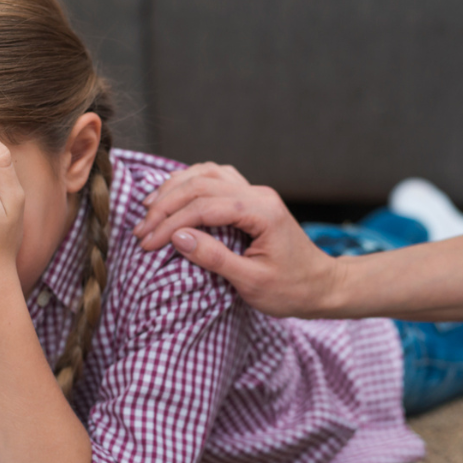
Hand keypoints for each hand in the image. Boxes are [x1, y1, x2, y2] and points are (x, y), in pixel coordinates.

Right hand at [134, 163, 340, 317]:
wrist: (322, 286)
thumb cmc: (292, 289)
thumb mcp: (252, 283)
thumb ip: (215, 258)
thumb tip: (177, 238)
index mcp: (262, 212)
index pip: (205, 207)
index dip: (171, 223)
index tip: (147, 244)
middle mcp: (259, 194)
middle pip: (201, 185)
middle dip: (165, 206)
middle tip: (141, 231)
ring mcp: (256, 193)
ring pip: (206, 173)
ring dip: (174, 189)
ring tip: (149, 210)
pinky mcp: (252, 198)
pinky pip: (215, 178)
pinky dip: (189, 184)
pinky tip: (173, 197)